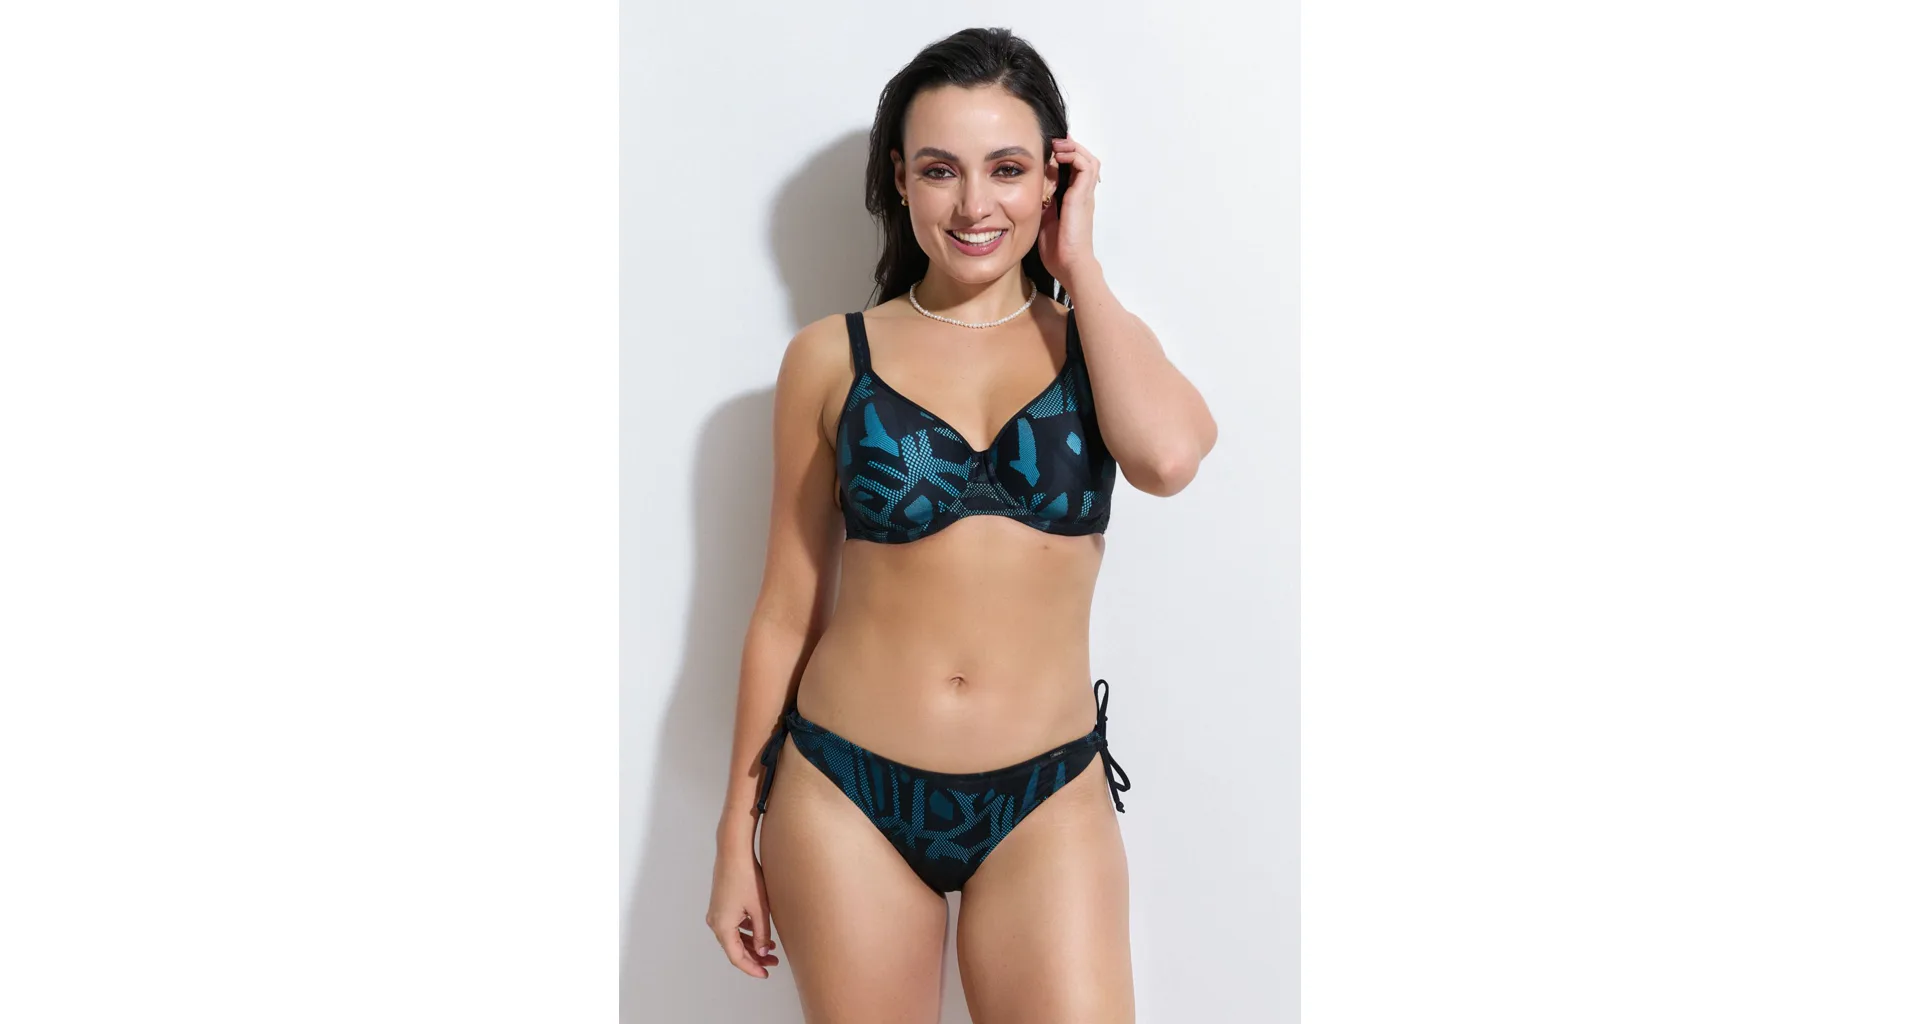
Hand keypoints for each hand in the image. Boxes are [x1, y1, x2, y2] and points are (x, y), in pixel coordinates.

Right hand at [706, 845, 778, 978]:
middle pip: (734, 949)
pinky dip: (745, 932)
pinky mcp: (720, 905)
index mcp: (723, 926)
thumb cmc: (747, 877)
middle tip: (773, 963)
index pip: (737, 957)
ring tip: (771, 948)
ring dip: (751, 944)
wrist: (733, 852)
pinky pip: (732, 926)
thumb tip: (763, 952)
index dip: (752, 968)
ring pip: (734, 937)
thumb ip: (762, 934)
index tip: (766, 974)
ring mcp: (716, 913)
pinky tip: (760, 931)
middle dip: (754, 957)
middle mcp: (715, 922)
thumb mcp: (760, 909)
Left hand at [1038, 134, 1100, 287]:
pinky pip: (1086, 167)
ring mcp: (1085, 195)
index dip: (1064, 157)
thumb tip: (1030, 191)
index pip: (1074, 170)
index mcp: (1074, 201)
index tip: (1048, 151)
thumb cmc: (1058, 250)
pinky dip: (1075, 157)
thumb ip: (1042, 205)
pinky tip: (1060, 156)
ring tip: (1058, 146)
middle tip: (1054, 144)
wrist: (1069, 265)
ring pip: (1089, 160)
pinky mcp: (1083, 196)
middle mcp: (1082, 195)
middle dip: (1071, 148)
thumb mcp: (1044, 221)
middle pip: (1085, 161)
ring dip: (1074, 149)